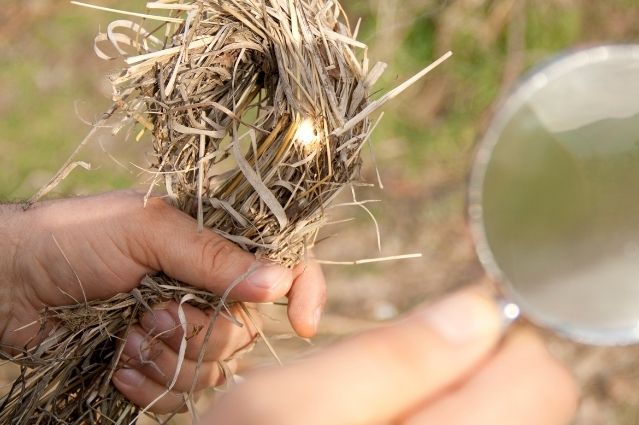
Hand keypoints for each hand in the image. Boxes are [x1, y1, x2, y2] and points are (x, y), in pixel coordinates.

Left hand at [0, 190, 326, 411]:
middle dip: (202, 334)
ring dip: (170, 362)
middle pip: (248, 333)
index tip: (303, 324)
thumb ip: (214, 256)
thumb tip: (280, 282)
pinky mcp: (154, 366)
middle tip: (154, 314)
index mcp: (215, 250)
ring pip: (214, 371)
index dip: (306, 293)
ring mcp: (181, 332)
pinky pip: (179, 397)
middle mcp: (207, 292)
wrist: (9, 282)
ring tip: (128, 338)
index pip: (284, 268)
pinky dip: (149, 388)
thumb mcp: (147, 231)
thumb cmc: (73, 238)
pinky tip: (117, 364)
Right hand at [201, 287, 577, 424]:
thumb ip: (391, 355)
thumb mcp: (284, 406)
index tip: (442, 336)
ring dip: (462, 405)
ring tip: (385, 419)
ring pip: (513, 421)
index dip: (494, 338)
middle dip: (476, 373)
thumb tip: (481, 308)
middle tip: (399, 387)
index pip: (543, 378)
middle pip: (537, 403)